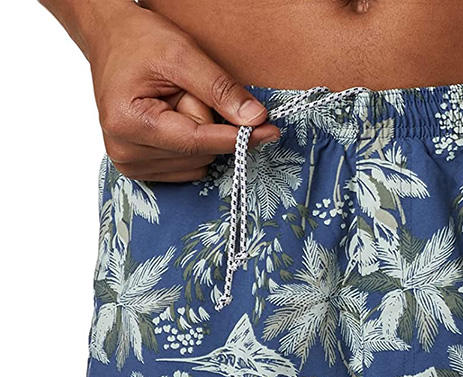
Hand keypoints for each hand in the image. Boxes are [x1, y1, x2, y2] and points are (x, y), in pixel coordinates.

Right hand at [85, 2, 279, 180]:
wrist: (110, 39)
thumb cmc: (139, 40)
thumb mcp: (183, 53)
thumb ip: (220, 89)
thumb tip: (255, 119)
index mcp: (129, 123)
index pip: (198, 141)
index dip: (237, 137)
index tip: (268, 132)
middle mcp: (125, 152)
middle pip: (199, 153)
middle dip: (204, 122)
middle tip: (183, 91)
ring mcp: (130, 165)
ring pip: (197, 163)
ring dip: (197, 132)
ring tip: (173, 102)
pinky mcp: (140, 170)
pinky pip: (188, 168)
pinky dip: (191, 146)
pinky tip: (172, 121)